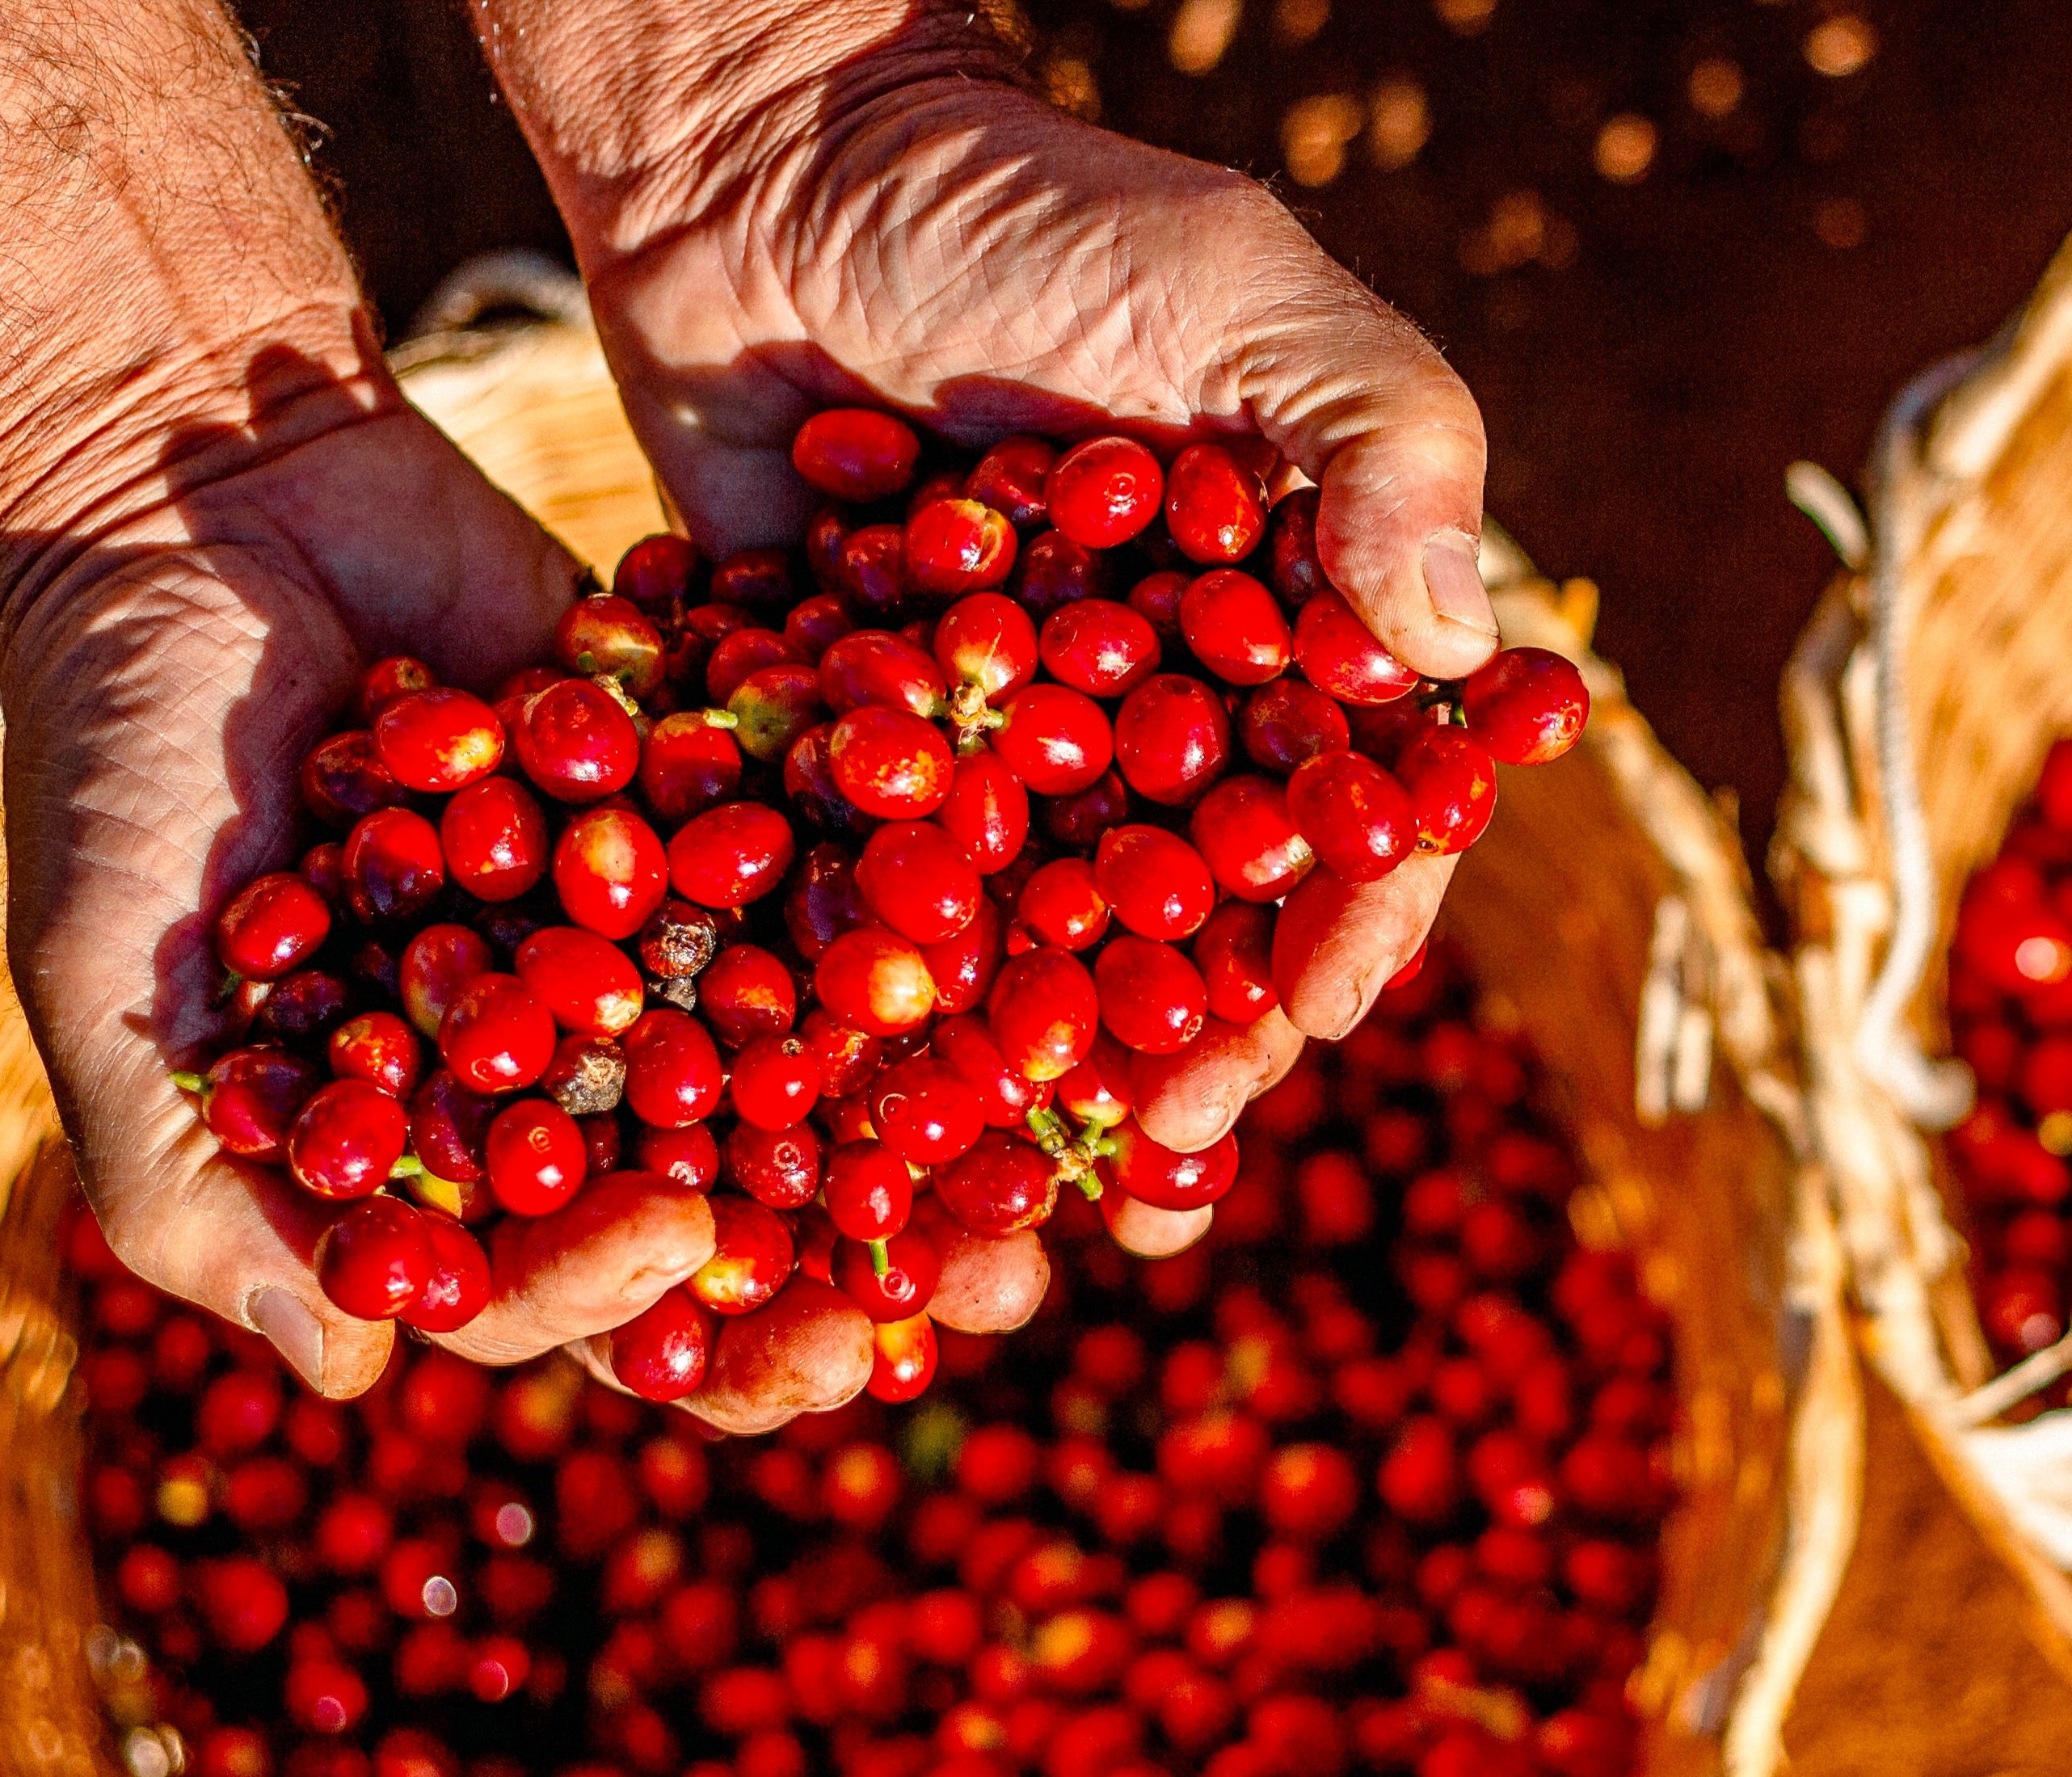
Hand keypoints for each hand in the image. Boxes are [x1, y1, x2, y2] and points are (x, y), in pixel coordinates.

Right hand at [0, 347, 1053, 1424]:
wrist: (203, 489)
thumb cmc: (121, 744)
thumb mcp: (115, 973)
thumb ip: (186, 1177)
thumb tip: (343, 1370)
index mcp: (417, 1144)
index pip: (533, 1283)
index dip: (616, 1300)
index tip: (685, 1248)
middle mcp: (548, 1062)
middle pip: (708, 1212)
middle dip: (825, 1267)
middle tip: (956, 1298)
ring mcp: (641, 936)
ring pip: (799, 1071)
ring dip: (917, 1132)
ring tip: (1043, 1169)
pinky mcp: (713, 806)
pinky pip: (822, 882)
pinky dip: (914, 922)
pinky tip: (1023, 951)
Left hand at [539, 22, 1491, 1150]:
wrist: (755, 174)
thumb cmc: (1018, 206)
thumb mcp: (1232, 286)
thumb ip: (1377, 434)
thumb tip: (1466, 646)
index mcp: (1270, 631)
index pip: (1338, 814)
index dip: (1333, 932)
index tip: (1295, 1024)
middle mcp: (1135, 716)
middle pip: (1183, 926)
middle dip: (1181, 1056)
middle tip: (1152, 1178)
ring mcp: (977, 751)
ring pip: (1027, 955)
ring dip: (1027, 1092)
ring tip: (1014, 1220)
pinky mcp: (829, 758)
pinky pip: (849, 904)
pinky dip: (852, 1017)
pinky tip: (842, 1135)